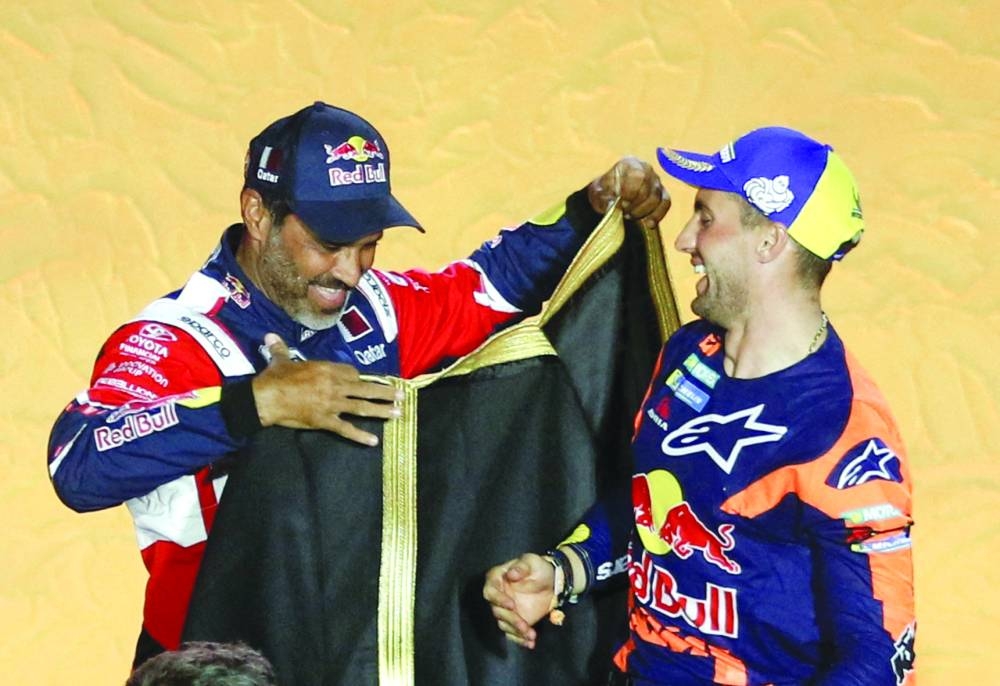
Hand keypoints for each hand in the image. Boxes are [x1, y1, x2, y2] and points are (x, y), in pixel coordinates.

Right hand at [251, 333, 401, 445]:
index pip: (352, 373)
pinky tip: (373, 441)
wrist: (265, 398)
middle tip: (401, 395)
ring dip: (381, 410)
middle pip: (365, 388)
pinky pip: (346, 429)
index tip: (364, 382)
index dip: (359, 378)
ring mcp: (331, 404)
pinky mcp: (324, 420)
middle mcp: (334, 385)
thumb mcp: (279, 360)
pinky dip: (360, 435)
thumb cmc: (273, 378)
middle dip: (385, 391)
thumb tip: (270, 335)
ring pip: (362, 406)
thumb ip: (280, 348)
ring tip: (397, 413)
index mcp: (327, 369)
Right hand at [482, 553, 556, 648]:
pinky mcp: (514, 621)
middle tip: (525, 625)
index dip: (499, 599)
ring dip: (516, 632)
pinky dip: (520, 639)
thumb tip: (511, 574)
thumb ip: (521, 567)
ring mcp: (506, 610)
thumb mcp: (532, 562)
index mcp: (497, 579)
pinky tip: (530, 642)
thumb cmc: (538, 568)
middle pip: (497, 611)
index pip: (490, 591)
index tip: (511, 605)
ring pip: (504, 625)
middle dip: (511, 620)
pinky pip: (513, 633)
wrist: (552, 582)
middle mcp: (498, 596)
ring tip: (531, 635)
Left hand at [588, 156, 670, 229]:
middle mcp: (646, 169)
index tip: (621, 204)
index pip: (638, 176)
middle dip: (636, 205)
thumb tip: (613, 206)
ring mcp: (656, 181)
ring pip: (657, 198)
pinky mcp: (662, 193)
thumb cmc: (603, 193)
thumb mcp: (598, 195)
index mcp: (629, 164)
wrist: (608, 198)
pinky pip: (665, 204)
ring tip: (630, 216)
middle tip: (624, 212)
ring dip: (643, 212)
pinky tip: (648, 224)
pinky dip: (657, 215)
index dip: (631, 192)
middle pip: (648, 189)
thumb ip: (605, 200)